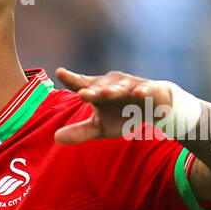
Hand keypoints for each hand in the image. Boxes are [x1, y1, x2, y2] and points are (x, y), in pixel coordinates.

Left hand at [53, 68, 185, 143]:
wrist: (155, 107)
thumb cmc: (122, 115)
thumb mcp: (99, 127)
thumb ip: (78, 131)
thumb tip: (56, 137)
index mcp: (97, 90)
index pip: (81, 84)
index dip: (71, 79)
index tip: (60, 72)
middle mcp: (113, 85)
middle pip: (100, 88)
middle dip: (92, 90)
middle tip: (82, 94)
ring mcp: (132, 86)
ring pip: (121, 88)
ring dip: (114, 90)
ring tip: (105, 93)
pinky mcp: (150, 90)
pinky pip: (147, 90)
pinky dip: (144, 91)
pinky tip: (140, 93)